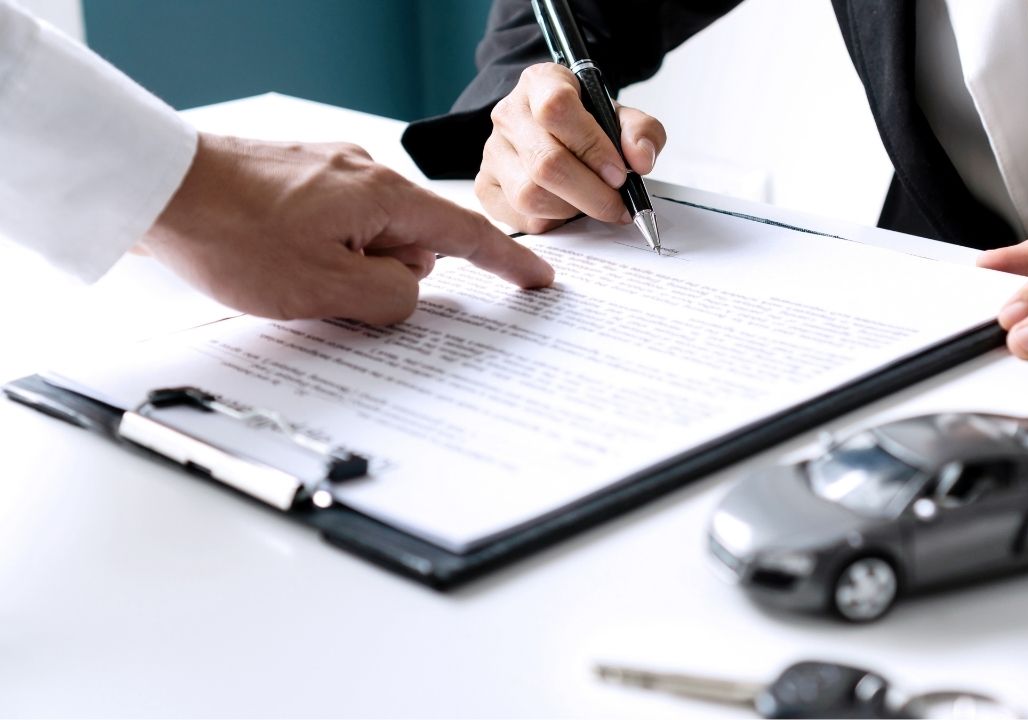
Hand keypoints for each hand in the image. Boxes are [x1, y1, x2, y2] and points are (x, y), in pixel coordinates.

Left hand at [142, 133, 553, 323]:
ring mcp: (329, 173)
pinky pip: (334, 226)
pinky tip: (278, 263)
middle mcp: (363, 174)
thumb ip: (391, 299)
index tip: (538, 280)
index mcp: (382, 197)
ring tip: (290, 278)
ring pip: (368, 238)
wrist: (155, 187)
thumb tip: (411, 293)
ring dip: (347, 269)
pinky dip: (322, 253)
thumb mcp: (324, 290)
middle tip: (335, 298)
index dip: (507, 263)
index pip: (466, 234)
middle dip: (388, 280)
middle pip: (410, 243)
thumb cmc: (231, 234)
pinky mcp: (298, 179)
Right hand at [477, 62, 666, 233]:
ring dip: (573, 210)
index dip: (592, 147)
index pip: (557, 108)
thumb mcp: (621, 118)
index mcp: (541, 83)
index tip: (619, 172)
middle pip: (545, 162)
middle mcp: (509, 114)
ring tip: (593, 204)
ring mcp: (492, 152)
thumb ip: (642, 132)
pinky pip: (519, 218)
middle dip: (592, 193)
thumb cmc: (588, 125)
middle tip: (617, 204)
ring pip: (530, 195)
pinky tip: (567, 211)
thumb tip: (640, 161)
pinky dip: (552, 223)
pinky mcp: (486, 186)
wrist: (558, 136)